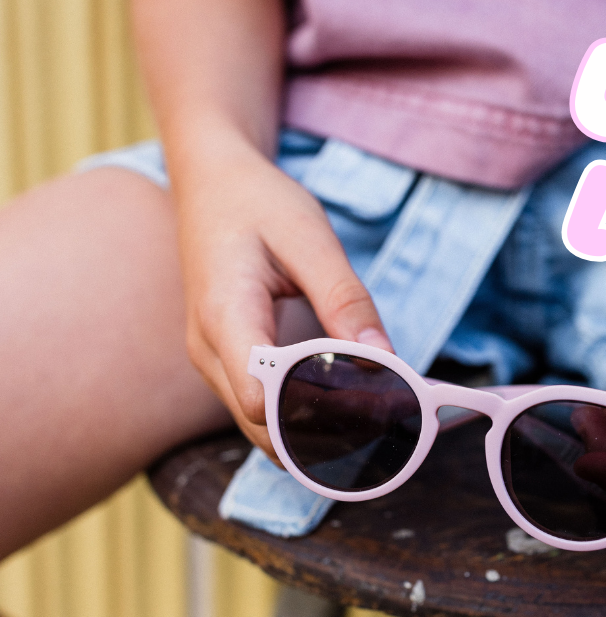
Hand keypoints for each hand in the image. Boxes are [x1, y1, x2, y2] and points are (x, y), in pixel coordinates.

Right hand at [175, 131, 390, 456]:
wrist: (212, 183)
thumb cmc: (259, 203)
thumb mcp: (310, 238)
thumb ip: (345, 299)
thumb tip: (385, 358)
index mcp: (225, 317)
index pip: (260, 400)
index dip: (316, 414)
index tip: (371, 405)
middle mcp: (209, 351)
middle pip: (262, 427)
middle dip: (320, 432)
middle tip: (384, 417)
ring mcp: (212, 362)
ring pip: (259, 426)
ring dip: (310, 429)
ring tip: (370, 413)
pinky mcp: (226, 363)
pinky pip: (260, 407)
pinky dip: (298, 414)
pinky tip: (343, 403)